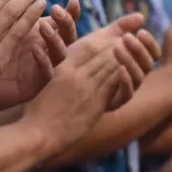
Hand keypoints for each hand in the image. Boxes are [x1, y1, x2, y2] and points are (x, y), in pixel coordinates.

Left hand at [0, 0, 80, 113]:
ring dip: (55, 38)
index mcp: (36, 33)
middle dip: (65, 20)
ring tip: (44, 25)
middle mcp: (42, 48)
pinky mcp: (32, 86)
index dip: (69, 10)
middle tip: (57, 9)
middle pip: (65, 34)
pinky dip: (43, 60)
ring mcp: (38, 68)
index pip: (59, 19)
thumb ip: (1, 1)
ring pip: (60, 53)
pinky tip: (35, 49)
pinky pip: (46, 74)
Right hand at [21, 22, 127, 151]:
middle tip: (130, 40)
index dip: (102, 41)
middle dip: (117, 45)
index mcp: (62, 68)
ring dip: (124, 57)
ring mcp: (86, 88)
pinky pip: (113, 83)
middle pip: (101, 53)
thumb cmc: (36, 114)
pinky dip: (123, 75)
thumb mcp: (46, 87)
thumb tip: (64, 73)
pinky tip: (131, 71)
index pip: (87, 47)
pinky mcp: (95, 103)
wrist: (37, 134)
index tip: (113, 38)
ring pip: (110, 65)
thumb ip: (58, 75)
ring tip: (135, 52)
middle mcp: (75, 74)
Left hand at [64, 12, 154, 111]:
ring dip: (131, 62)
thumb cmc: (81, 59)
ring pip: (139, 78)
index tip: (141, 31)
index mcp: (134, 61)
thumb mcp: (100, 39)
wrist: (59, 82)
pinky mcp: (114, 102)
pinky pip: (127, 94)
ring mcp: (124, 89)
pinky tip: (119, 69)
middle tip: (127, 38)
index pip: (152, 53)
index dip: (150, 43)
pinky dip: (126, 81)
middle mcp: (133, 76)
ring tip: (117, 48)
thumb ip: (120, 27)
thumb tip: (140, 16)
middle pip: (148, 64)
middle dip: (139, 49)